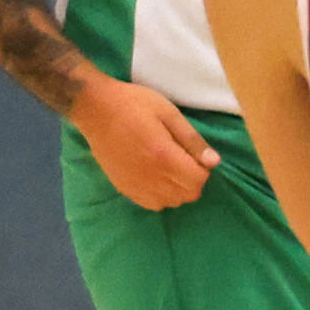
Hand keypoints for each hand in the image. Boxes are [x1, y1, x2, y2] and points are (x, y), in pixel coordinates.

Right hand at [70, 79, 215, 209]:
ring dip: (178, 189)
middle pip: (188, 194)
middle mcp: (151, 177)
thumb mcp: (169, 113)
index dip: (203, 167)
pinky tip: (155, 178)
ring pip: (172, 202)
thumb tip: (213, 162)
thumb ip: (192, 140)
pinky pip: (152, 205)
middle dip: (193, 179)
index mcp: (164, 156)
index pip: (199, 179)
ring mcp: (136, 186)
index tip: (194, 154)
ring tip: (168, 168)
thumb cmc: (134, 105)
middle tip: (183, 160)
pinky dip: (161, 196)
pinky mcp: (125, 189)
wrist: (96, 111)